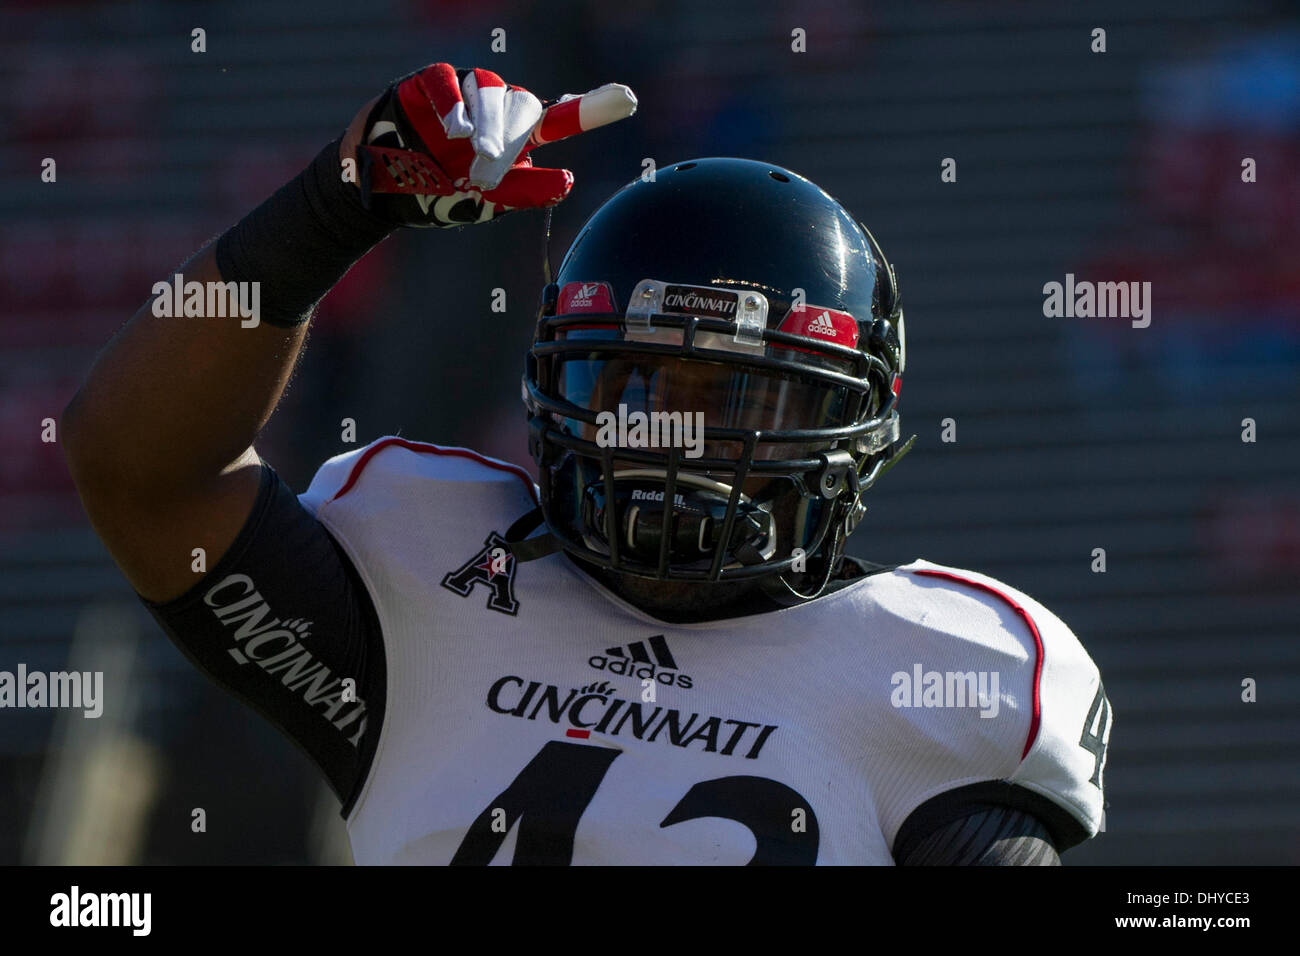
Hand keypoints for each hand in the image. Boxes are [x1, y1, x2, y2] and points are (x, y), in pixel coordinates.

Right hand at [342, 63, 635, 227]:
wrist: (379, 195)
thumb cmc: (436, 194)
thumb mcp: (485, 201)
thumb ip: (525, 191)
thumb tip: (569, 179)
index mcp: (514, 137)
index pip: (558, 118)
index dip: (589, 109)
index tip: (627, 99)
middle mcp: (492, 111)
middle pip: (521, 104)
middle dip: (515, 130)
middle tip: (494, 160)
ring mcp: (460, 95)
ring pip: (488, 88)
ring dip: (486, 119)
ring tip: (475, 149)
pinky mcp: (423, 85)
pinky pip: (443, 79)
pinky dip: (450, 100)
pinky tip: (454, 128)